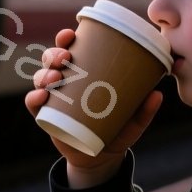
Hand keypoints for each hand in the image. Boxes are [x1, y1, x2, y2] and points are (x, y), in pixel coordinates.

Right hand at [25, 28, 162, 186]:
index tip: (71, 33)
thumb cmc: (116, 130)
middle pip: (52, 60)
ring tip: (55, 78)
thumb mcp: (133, 121)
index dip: (66, 38)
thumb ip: (144, 110)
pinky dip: (34, 98)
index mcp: (84, 73)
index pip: (71, 49)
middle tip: (65, 58)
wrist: (100, 158)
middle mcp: (65, 82)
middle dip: (54, 54)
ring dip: (44, 73)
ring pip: (40, 77)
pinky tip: (42, 96)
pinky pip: (33, 104)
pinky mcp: (46, 117)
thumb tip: (158, 94)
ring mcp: (53, 99)